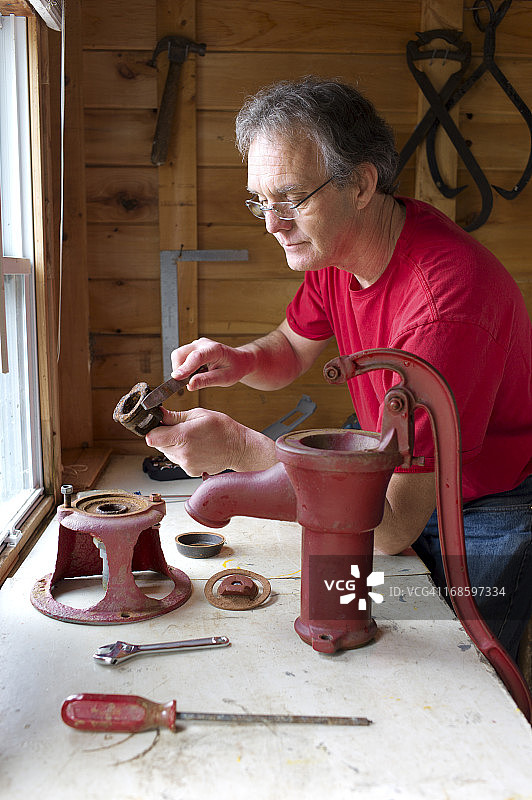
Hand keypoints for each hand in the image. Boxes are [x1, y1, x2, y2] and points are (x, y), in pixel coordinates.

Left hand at [145, 407, 276, 475]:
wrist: (239, 448)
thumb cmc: (223, 429)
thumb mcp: (199, 414)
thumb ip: (176, 416)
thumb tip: (160, 415)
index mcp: (183, 436)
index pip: (151, 437)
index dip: (153, 430)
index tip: (160, 425)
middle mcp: (182, 453)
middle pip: (158, 445)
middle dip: (164, 436)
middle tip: (180, 430)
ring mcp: (186, 464)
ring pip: (167, 453)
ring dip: (173, 445)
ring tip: (191, 439)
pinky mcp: (190, 471)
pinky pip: (177, 460)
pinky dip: (182, 454)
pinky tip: (196, 448)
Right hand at [171, 338, 253, 391]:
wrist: (238, 361)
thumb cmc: (234, 368)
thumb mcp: (224, 378)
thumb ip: (206, 381)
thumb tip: (190, 385)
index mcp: (215, 349)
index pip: (196, 357)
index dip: (185, 368)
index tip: (177, 378)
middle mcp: (203, 343)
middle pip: (180, 354)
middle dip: (178, 370)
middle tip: (186, 383)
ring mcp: (196, 344)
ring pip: (177, 356)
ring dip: (180, 369)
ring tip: (194, 377)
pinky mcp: (192, 348)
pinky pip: (180, 357)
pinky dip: (182, 367)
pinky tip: (194, 373)